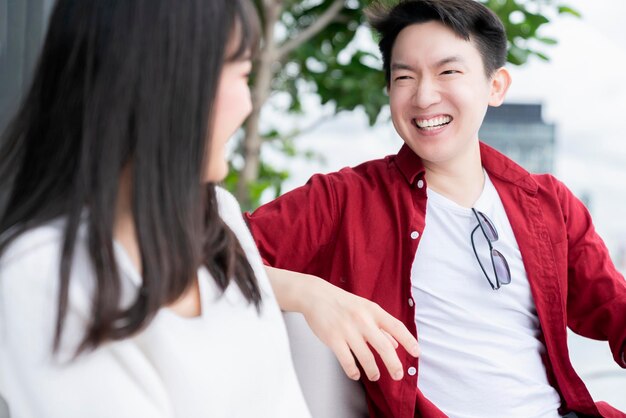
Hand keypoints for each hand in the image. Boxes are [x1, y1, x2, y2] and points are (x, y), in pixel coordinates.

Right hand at [265, 266, 419, 381]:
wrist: (316, 295)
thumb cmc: (343, 303)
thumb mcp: (365, 309)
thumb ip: (381, 326)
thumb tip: (397, 344)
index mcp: (373, 311)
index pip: (397, 327)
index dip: (409, 341)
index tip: (417, 353)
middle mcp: (363, 320)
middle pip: (385, 347)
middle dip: (394, 365)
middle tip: (398, 375)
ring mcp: (347, 330)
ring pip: (366, 358)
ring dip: (373, 371)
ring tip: (375, 376)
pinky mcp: (333, 338)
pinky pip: (347, 361)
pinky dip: (353, 372)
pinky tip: (355, 374)